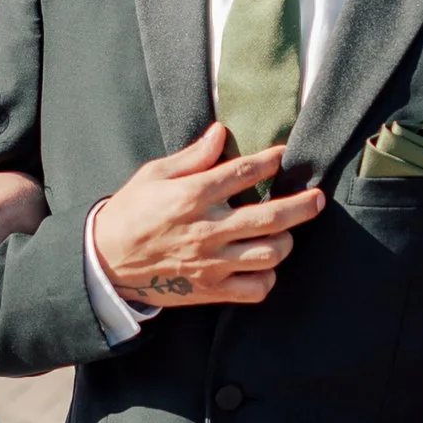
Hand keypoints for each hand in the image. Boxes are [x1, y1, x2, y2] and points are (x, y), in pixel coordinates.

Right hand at [87, 122, 325, 310]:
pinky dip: (267, 277)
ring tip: (285, 233)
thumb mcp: (153, 175)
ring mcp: (212, 263)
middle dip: (302, 205)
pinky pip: (255, 289)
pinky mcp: (210, 290)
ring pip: (270, 254)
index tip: (284, 155)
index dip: (269, 160)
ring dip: (285, 242)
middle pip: (270, 217)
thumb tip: (220, 133)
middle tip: (317, 198)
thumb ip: (192, 157)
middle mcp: (207, 229)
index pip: (243, 173)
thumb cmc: (129, 213)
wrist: (105, 262)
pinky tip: (263, 265)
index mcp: (192, 196)